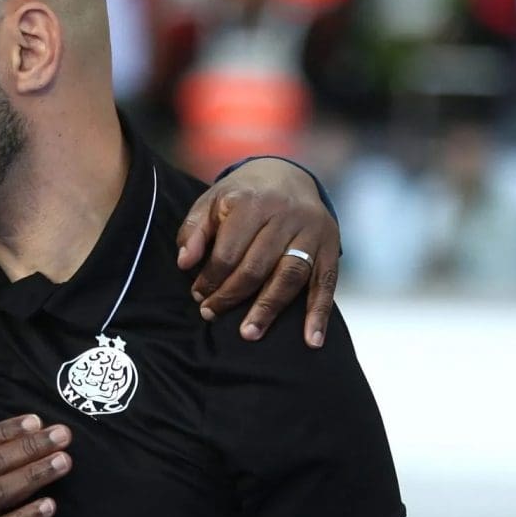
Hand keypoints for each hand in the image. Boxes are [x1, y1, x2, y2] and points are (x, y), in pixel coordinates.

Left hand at [176, 157, 340, 347]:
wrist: (288, 175)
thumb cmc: (242, 196)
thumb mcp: (212, 201)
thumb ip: (194, 230)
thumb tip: (184, 263)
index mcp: (252, 202)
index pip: (228, 252)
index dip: (210, 278)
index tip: (199, 296)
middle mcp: (285, 215)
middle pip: (257, 266)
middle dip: (232, 296)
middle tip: (211, 315)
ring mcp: (311, 231)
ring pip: (290, 276)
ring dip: (269, 309)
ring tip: (249, 333)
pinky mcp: (331, 246)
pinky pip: (326, 283)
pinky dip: (319, 314)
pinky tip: (311, 341)